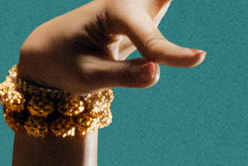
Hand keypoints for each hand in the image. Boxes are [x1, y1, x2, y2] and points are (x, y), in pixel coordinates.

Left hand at [20, 0, 206, 92]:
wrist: (48, 51)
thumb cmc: (64, 63)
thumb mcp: (87, 77)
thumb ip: (123, 76)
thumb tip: (156, 73)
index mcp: (112, 11)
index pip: (148, 37)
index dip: (169, 53)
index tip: (199, 59)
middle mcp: (128, 1)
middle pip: (158, 0)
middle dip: (163, 0)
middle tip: (194, 43)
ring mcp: (138, 5)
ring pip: (159, 0)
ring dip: (163, 1)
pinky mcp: (146, 14)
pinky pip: (160, 2)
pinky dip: (162, 4)